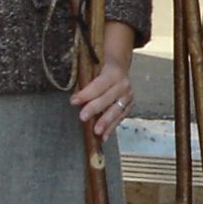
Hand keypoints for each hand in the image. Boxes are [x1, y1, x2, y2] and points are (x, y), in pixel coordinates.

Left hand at [74, 23, 135, 141]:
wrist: (119, 67)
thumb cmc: (101, 69)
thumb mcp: (93, 69)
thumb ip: (86, 82)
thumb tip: (73, 99)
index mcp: (113, 72)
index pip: (98, 84)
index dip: (86, 93)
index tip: (73, 101)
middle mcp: (123, 85)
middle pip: (107, 98)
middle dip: (94, 109)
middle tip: (83, 117)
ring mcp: (128, 96)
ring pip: (116, 110)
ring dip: (106, 122)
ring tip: (96, 132)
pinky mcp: (129, 105)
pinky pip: (120, 118)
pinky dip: (111, 128)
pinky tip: (104, 136)